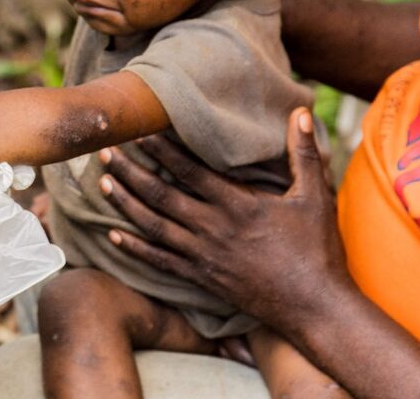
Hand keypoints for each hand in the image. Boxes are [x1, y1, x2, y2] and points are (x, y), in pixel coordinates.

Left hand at [98, 109, 350, 335]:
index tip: (137, 131)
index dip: (161, 150)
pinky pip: (160, 262)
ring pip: (154, 227)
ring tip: (102, 183)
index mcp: (238, 206)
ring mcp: (204, 257)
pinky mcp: (201, 280)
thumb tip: (300, 112)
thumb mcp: (315, 197)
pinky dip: (135, 248)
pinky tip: (113, 235)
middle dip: (130, 172)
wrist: (316, 307)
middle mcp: (214, 230)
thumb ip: (303, 153)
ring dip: (125, 204)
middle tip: (104, 151)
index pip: (189, 171)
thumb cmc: (318, 250)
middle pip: (161, 196)